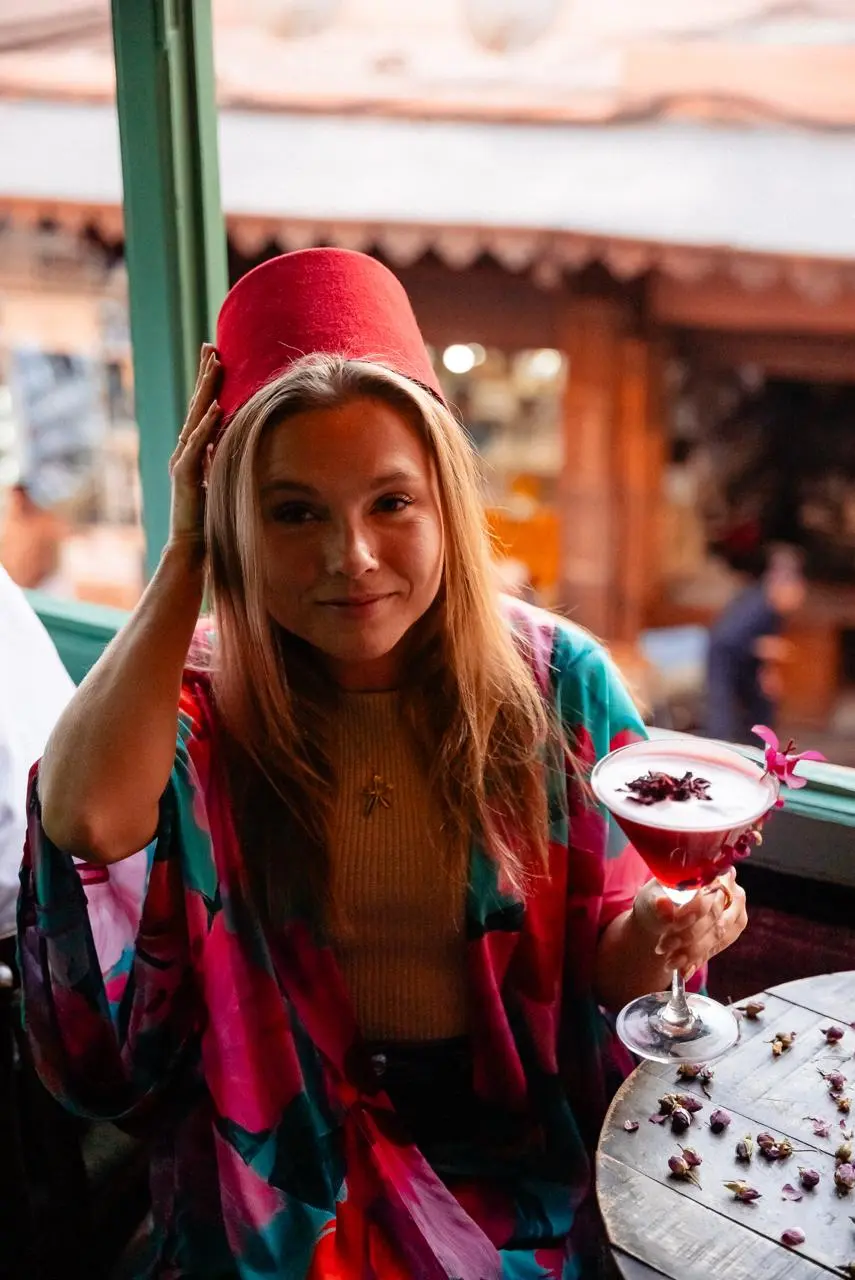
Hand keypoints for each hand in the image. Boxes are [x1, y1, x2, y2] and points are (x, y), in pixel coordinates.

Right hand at [168, 344, 221, 550]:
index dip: (208, 382)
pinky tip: (216, 407)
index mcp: (194, 448)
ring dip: (206, 391)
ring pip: (196, 419)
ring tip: (214, 366)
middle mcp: (185, 450)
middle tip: (211, 347)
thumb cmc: (208, 514)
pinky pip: (196, 446)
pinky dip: (206, 426)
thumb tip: (231, 434)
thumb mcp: (219, 476)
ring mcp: (182, 461)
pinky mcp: (184, 476)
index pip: (203, 408)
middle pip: (197, 405)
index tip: (216, 355)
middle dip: (205, 375)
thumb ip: (219, 454)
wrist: (193, 544)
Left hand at [632, 867, 746, 981]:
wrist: (662, 912)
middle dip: (687, 936)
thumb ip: (658, 905)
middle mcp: (727, 884)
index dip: (689, 913)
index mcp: (706, 869)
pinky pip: (721, 945)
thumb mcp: (651, 899)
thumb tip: (661, 904)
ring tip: (670, 963)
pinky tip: (684, 969)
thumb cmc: (658, 899)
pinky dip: (700, 958)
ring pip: (719, 932)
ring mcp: (735, 906)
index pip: (705, 893)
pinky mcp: (735, 924)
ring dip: (694, 952)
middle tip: (663, 949)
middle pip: (714, 915)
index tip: (668, 927)